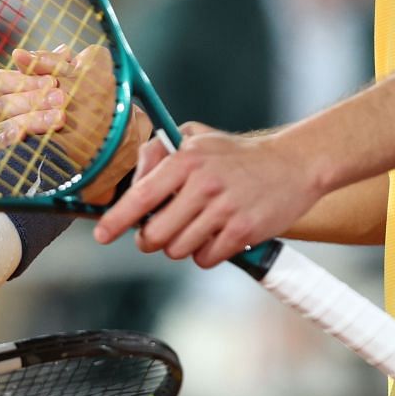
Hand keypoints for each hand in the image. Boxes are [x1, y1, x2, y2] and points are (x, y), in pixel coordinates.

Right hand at [0, 45, 139, 203]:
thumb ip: (70, 77)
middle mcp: (2, 115)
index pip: (7, 75)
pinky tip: (32, 136)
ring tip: (61, 118)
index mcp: (15, 97)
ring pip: (0, 112)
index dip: (27, 72)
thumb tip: (64, 50)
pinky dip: (15, 135)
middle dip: (31, 89)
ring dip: (32, 113)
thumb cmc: (78, 136)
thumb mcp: (79, 103)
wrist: (80, 180)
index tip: (54, 78)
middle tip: (60, 96)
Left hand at [92, 122, 327, 267]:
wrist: (293, 165)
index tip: (102, 234)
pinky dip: (205, 254)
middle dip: (151, 239)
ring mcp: (223, 209)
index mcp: (186, 159)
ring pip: (177, 250)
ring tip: (196, 228)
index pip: (140, 195)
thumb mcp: (196, 137)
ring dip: (180, 246)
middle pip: (155, 234)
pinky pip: (205, 258)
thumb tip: (132, 180)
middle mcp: (202, 184)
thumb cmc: (238, 155)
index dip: (116, 220)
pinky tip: (216, 236)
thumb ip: (160, 153)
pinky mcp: (242, 231)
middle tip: (159, 232)